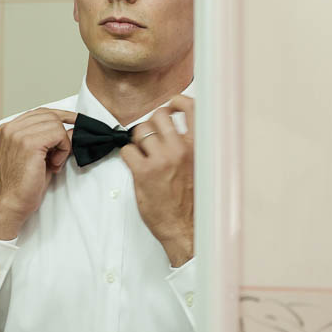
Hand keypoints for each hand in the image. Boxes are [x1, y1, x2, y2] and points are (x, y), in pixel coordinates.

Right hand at [0, 108, 77, 240]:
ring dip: (62, 144)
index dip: (60, 116)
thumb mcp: (36, 156)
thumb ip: (50, 140)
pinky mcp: (29, 143)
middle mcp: (10, 128)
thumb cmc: (22, 186)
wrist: (10, 204)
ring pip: (56, 124)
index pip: (40, 113)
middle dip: (62, 134)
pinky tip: (55, 164)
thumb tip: (72, 129)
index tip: (76, 120)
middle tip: (59, 157)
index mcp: (8, 129)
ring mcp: (18, 134)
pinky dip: (63, 149)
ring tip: (54, 163)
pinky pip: (59, 134)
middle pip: (50, 115)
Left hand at [122, 94, 194, 266]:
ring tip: (144, 154)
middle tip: (151, 136)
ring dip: (138, 140)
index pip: (191, 108)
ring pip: (140, 131)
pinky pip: (127, 151)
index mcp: (199, 146)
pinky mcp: (144, 172)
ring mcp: (162, 160)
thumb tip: (182, 129)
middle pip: (158, 116)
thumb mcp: (204, 168)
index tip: (172, 107)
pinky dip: (128, 156)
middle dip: (151, 124)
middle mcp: (181, 149)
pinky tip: (136, 166)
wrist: (188, 229)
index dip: (177, 103)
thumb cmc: (196, 202)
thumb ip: (195, 147)